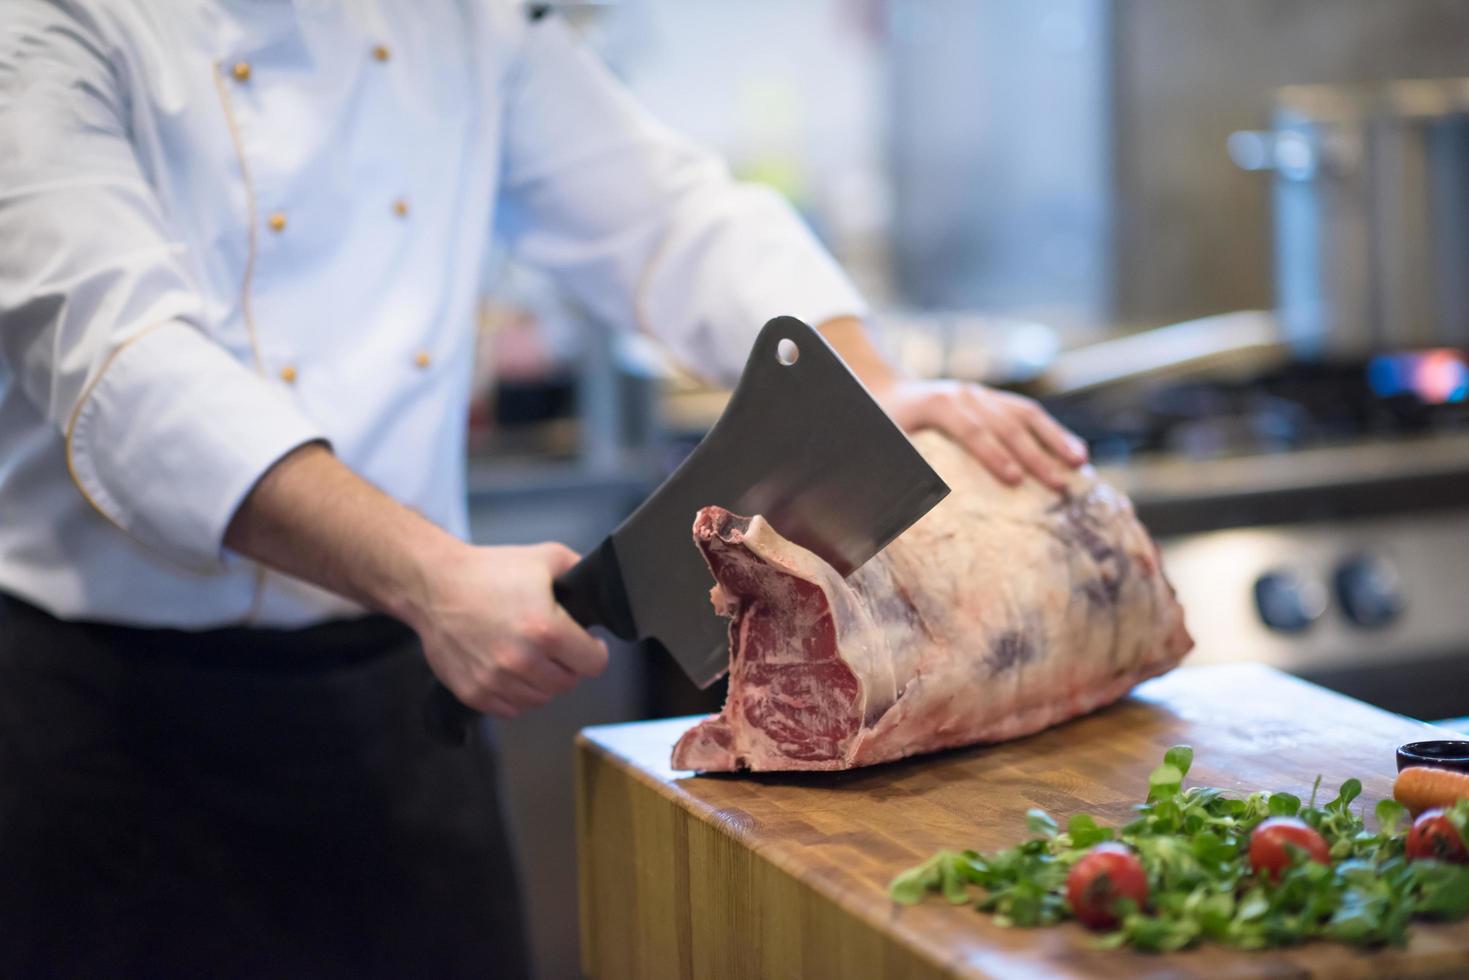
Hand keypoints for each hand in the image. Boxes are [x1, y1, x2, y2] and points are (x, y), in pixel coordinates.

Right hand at [412, 542, 608, 717]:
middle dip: (567, 665)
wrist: (434, 584)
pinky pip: (510, 708)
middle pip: (568, 683)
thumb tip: (598, 587)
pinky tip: (509, 668)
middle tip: (554, 646)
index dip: (594, 651)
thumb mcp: (546, 557)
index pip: (594, 664)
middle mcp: (522, 660)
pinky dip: (514, 693)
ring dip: (541, 681)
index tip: (587, 645)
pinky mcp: (474, 692)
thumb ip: (580, 571)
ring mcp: (496, 680)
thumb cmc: (486, 571)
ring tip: (529, 654)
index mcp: (546, 630)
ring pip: (540, 698)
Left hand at [874, 379, 1087, 489]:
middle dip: (1034, 455)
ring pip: (1025, 414)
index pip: (970, 429)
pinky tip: (1075, 451)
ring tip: (1079, 464)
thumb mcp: (886, 442)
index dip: (992, 454)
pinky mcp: (994, 399)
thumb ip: (900, 466)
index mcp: (938, 404)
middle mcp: (965, 394)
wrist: (886, 389)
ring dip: (1055, 439)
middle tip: (1058, 485)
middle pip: (1005, 424)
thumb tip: (911, 503)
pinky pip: (1029, 413)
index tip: (1014, 481)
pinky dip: (1054, 432)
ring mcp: (983, 394)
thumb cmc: (885, 426)